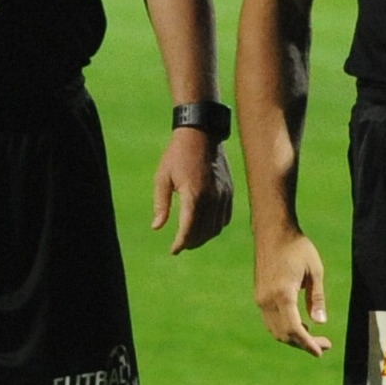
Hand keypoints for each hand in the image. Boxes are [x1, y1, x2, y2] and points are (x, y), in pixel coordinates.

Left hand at [152, 127, 234, 253]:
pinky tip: (207, 226)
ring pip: (216, 227)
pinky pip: (225, 217)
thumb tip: (156, 227)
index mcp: (193, 194)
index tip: (173, 250)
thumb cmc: (177, 155)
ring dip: (204, 237)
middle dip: (191, 242)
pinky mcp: (229, 191)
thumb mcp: (162, 177)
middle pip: (203, 231)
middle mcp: (211, 197)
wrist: (202, 134)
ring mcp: (223, 194)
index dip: (181, 243)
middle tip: (180, 245)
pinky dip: (216, 226)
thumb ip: (161, 204)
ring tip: (192, 238)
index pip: (188, 229)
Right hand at [254, 230, 332, 356]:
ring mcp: (260, 299)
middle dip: (303, 344)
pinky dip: (285, 328)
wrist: (273, 232)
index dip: (308, 344)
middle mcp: (267, 300)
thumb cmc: (298, 247)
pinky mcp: (259, 296)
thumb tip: (321, 323)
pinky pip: (271, 321)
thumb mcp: (315, 270)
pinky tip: (300, 325)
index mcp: (282, 294)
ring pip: (275, 330)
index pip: (294, 329)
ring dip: (293, 338)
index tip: (321, 351)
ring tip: (314, 338)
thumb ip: (317, 298)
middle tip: (324, 345)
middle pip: (284, 334)